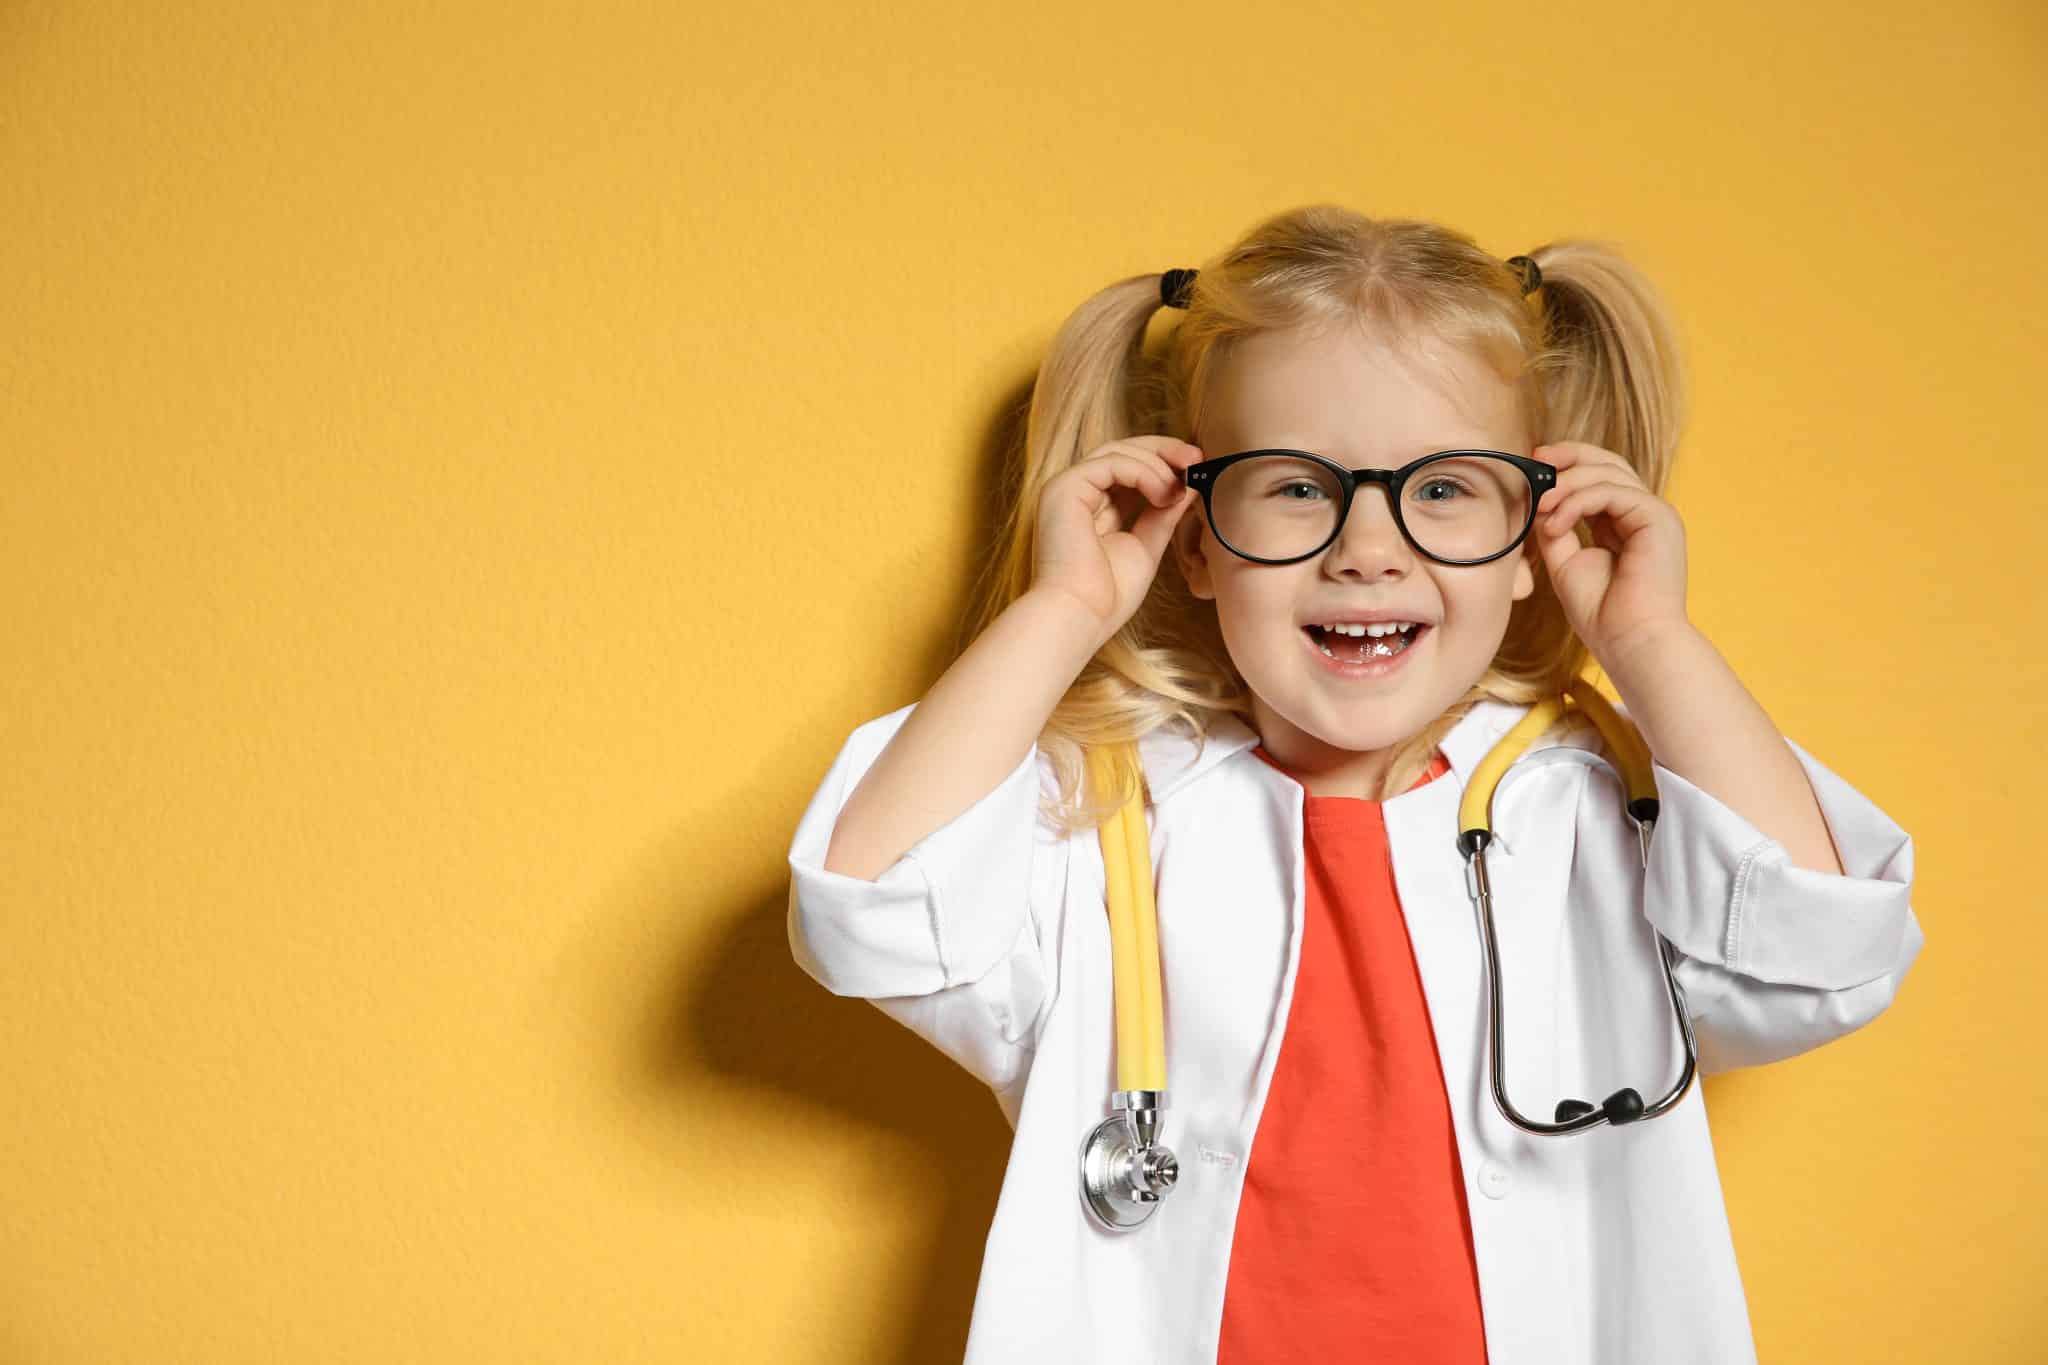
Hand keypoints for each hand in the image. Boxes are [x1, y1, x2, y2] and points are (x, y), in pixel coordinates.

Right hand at [1032, 435, 1203, 646]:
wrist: (1080, 616)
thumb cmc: (1107, 595)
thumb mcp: (1147, 545)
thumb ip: (1165, 513)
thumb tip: (1191, 483)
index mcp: (1091, 506)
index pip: (1128, 469)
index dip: (1163, 462)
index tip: (1196, 465)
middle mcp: (1076, 492)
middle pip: (1122, 451)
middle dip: (1164, 451)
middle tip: (1197, 459)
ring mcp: (1067, 487)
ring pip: (1118, 451)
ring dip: (1157, 464)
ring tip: (1180, 488)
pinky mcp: (1064, 487)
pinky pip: (1111, 462)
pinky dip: (1143, 472)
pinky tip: (1162, 493)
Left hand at [1530, 441, 1691, 670]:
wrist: (1630, 641)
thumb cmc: (1601, 613)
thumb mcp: (1566, 562)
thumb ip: (1555, 528)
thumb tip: (1537, 499)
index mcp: (1625, 524)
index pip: (1600, 479)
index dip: (1568, 466)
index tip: (1535, 465)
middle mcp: (1643, 514)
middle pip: (1609, 464)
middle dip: (1570, 455)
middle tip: (1536, 458)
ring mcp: (1654, 514)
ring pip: (1609, 473)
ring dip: (1566, 483)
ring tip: (1539, 504)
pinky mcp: (1657, 518)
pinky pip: (1612, 492)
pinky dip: (1577, 502)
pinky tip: (1555, 523)